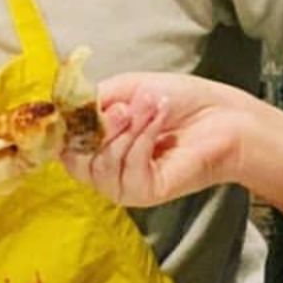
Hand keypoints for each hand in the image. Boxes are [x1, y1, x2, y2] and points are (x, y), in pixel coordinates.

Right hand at [65, 72, 263, 206]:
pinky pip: (128, 169)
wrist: (221, 115)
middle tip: (126, 106)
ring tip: (151, 107)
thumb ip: (90, 101)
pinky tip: (158, 120)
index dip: (65, 128)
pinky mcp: (145, 192)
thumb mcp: (125, 89)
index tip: (75, 107)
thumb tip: (62, 109)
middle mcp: (106, 169)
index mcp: (98, 144)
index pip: (63, 146)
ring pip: (102, 165)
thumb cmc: (179, 101)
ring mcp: (124, 184)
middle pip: (76, 160)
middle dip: (101, 127)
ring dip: (128, 129)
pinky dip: (142, 138)